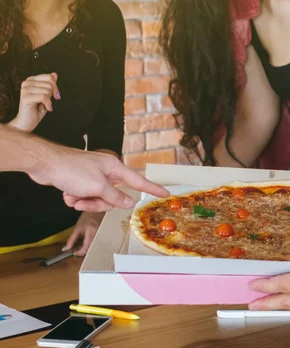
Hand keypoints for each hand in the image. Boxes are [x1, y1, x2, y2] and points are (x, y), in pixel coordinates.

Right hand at [8, 73, 59, 132]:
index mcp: (31, 80)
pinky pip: (43, 97)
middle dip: (52, 94)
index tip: (56, 96)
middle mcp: (26, 83)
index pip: (49, 77)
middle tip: (46, 102)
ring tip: (42, 105)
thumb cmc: (37, 108)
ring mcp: (24, 90)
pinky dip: (48, 104)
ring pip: (47, 91)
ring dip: (48, 100)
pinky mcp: (25, 98)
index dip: (55, 87)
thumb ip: (49, 84)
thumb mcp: (46, 94)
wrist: (27, 122)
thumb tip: (54, 74)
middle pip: (49, 84)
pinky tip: (45, 109)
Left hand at [28, 144, 169, 210]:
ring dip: (84, 202)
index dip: (152, 188)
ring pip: (98, 199)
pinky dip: (75, 198)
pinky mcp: (82, 182)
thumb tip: (128, 202)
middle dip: (98, 203)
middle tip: (86, 199)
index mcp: (115, 168)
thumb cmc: (72, 170)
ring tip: (72, 196)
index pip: (139, 181)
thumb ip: (115, 196)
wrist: (46, 164)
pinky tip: (66, 193)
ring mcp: (94, 177)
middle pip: (113, 196)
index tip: (165, 193)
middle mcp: (106, 172)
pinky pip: (85, 197)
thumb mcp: (97, 187)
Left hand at [64, 211, 103, 255]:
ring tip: (83, 243)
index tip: (74, 252)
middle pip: (90, 249)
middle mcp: (99, 236)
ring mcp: (102, 236)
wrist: (97, 208)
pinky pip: (97, 243)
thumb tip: (66, 249)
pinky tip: (88, 240)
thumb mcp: (77, 227)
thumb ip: (71, 239)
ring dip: (87, 248)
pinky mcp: (105, 236)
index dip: (78, 252)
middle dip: (83, 251)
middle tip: (78, 248)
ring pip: (94, 247)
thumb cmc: (88, 216)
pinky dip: (92, 244)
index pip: (85, 249)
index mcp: (91, 233)